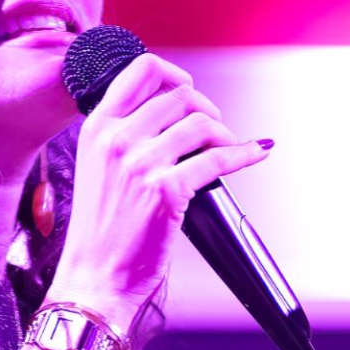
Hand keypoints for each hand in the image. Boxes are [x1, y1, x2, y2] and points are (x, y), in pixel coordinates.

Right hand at [50, 53, 266, 332]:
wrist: (94, 279)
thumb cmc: (99, 233)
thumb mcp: (97, 169)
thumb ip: (123, 137)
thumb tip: (167, 114)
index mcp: (96, 129)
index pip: (140, 70)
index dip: (173, 74)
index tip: (187, 87)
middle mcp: (116, 140)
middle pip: (179, 95)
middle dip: (205, 109)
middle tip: (214, 129)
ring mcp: (140, 163)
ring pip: (201, 122)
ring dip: (224, 133)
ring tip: (227, 147)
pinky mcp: (166, 190)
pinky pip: (218, 158)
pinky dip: (244, 154)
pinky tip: (255, 153)